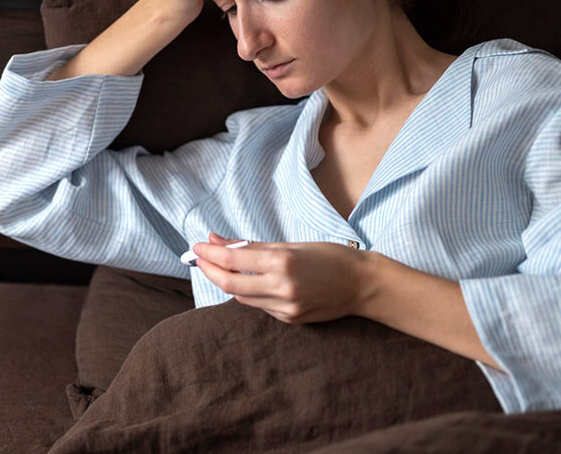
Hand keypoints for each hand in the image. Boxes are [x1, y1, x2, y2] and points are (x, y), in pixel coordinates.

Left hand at [193, 232, 368, 323]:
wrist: (363, 284)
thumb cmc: (329, 257)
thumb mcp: (291, 245)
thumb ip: (252, 245)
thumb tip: (217, 240)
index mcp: (282, 262)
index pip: (233, 260)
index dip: (210, 253)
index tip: (197, 246)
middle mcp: (282, 287)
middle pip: (230, 284)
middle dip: (210, 271)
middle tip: (199, 258)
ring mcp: (286, 307)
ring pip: (243, 297)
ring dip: (228, 282)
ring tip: (220, 266)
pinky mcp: (290, 319)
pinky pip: (260, 306)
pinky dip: (250, 293)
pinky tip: (250, 281)